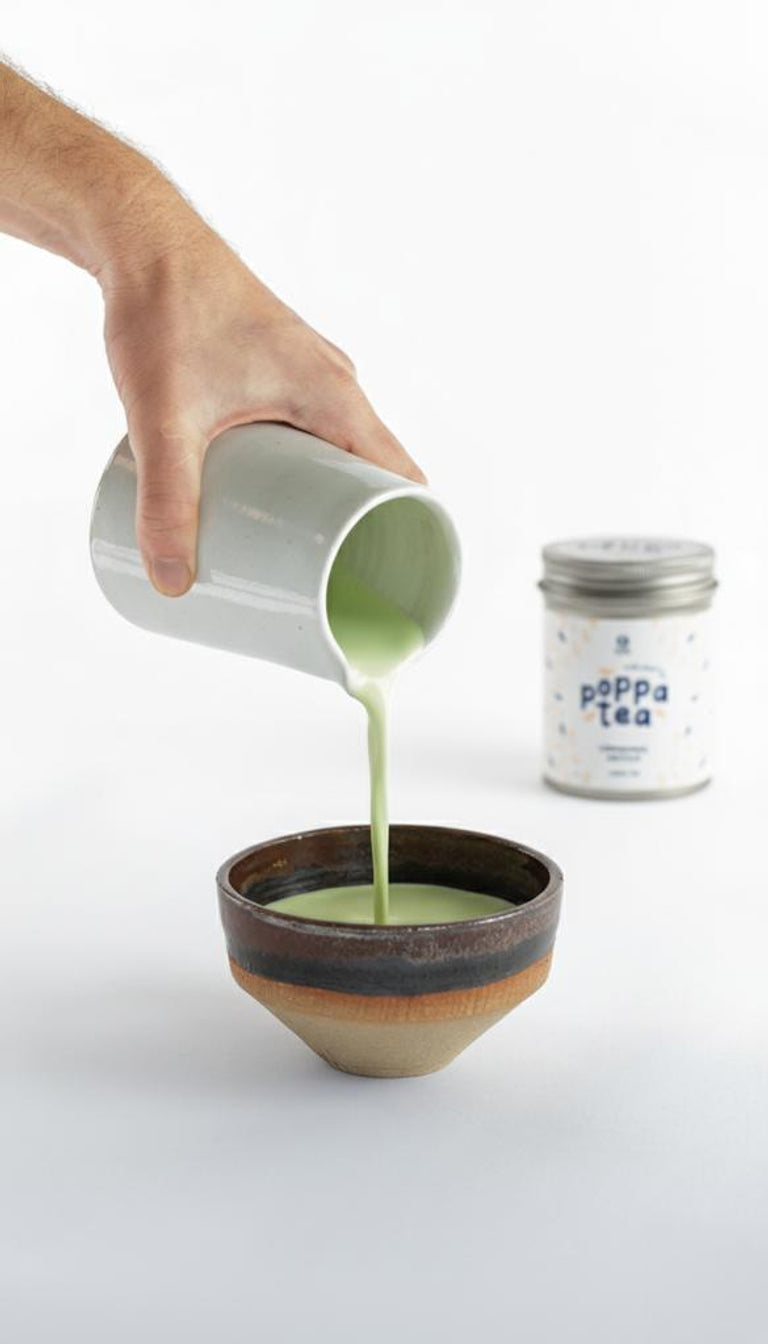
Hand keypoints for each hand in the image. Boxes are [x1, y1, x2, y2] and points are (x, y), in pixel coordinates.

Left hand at [100, 213, 424, 595]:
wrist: (141, 237)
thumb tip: (171, 580)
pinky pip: (312, 431)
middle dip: (362, 529)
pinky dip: (307, 471)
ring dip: (331, 499)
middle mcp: (334, 383)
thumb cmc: (166, 310)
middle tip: (336, 581)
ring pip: (339, 451)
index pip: (400, 476)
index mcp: (335, 396)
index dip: (409, 530)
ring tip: (304, 555)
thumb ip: (167, 500)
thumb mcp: (166, 419)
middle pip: (372, 471)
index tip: (394, 578)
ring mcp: (308, 374)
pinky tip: (273, 499)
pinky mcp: (278, 369)